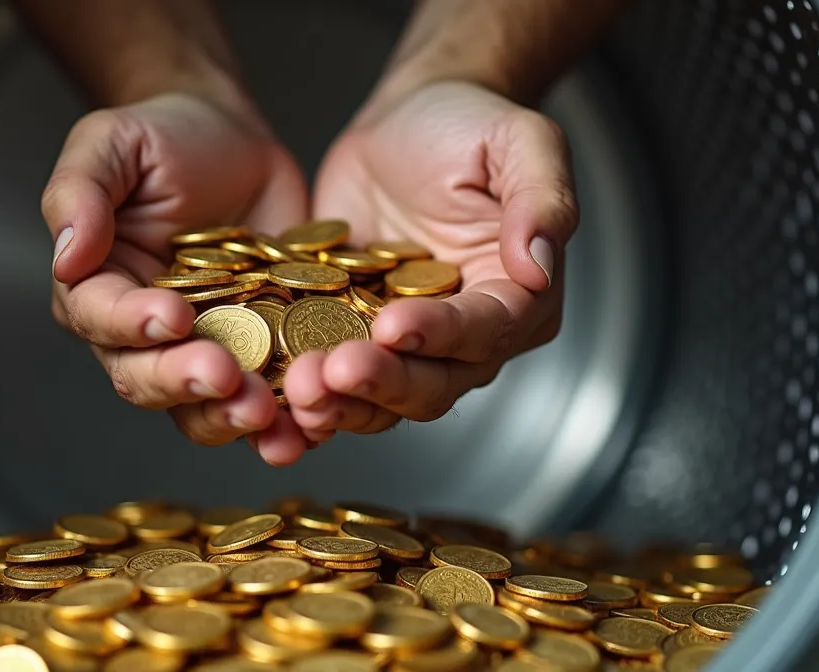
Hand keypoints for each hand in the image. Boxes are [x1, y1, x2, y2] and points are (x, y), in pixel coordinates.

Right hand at [43, 93, 313, 457]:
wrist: (234, 139)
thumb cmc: (163, 136)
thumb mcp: (111, 142)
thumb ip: (80, 192)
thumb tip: (65, 255)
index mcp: (99, 286)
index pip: (102, 318)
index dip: (133, 324)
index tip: (174, 316)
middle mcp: (143, 332)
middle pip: (148, 378)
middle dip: (185, 383)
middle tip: (226, 379)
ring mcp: (205, 348)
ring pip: (203, 406)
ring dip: (230, 416)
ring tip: (266, 413)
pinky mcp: (260, 352)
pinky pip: (269, 396)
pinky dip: (287, 416)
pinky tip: (309, 423)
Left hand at [283, 80, 576, 447]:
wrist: (404, 122)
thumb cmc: (469, 125)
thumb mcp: (522, 142)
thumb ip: (543, 201)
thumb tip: (540, 265)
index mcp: (519, 299)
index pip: (486, 331)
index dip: (440, 335)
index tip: (394, 324)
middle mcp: (467, 338)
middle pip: (431, 384)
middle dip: (383, 382)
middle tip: (334, 371)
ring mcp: (406, 347)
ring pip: (380, 399)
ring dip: (340, 404)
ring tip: (300, 388)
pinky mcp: (352, 340)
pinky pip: (331, 380)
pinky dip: (306, 394)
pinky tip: (275, 390)